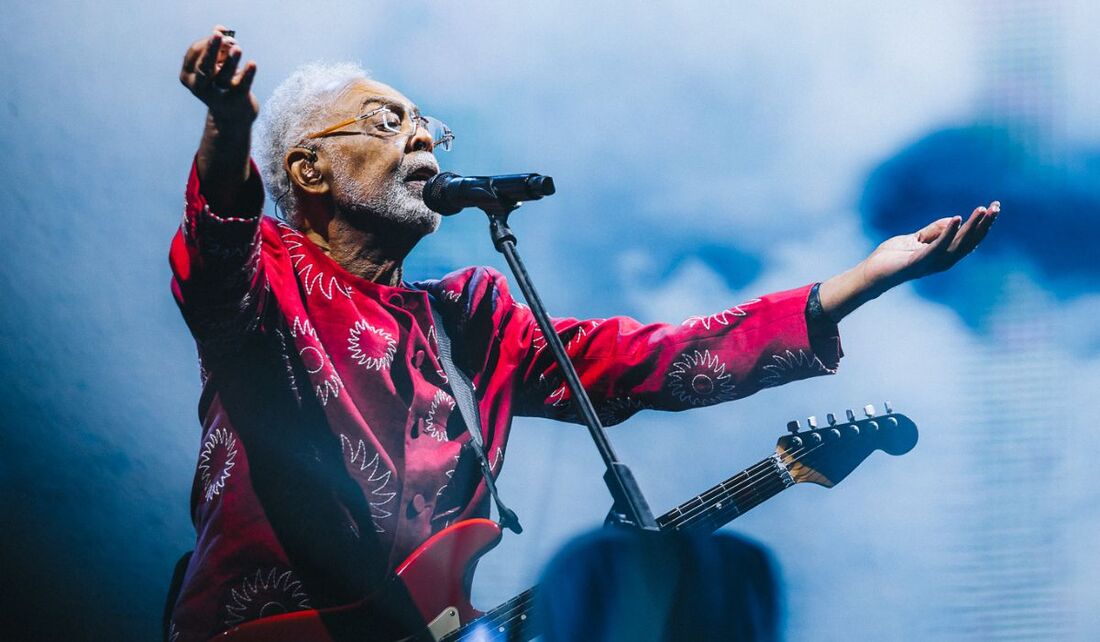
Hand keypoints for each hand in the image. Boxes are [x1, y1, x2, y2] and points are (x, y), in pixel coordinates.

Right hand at [179, 25, 257, 124]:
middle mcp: (200, 87)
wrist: (233, 115)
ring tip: (237, 48)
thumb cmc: (221, 82)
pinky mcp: (236, 101)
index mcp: (188, 76)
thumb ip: (217, 46)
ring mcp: (217, 96)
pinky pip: (242, 85)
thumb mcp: (215, 64)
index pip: (195, 52)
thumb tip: (220, 28)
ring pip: (223, 76)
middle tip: (218, 35)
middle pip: (204, 66)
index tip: (221, 33)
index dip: (208, 41)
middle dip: (211, 49)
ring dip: (230, 61)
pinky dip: (247, 74)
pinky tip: (253, 64)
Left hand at [818, 201, 998, 320]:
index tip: (994, 207)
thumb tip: (954, 219)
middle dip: (985, 224)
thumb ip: (934, 230)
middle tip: (997, 206)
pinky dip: (948, 232)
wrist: (871, 273)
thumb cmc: (892, 257)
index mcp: (944, 255)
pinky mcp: (918, 262)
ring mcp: (931, 263)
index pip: (969, 240)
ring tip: (983, 210)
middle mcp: (942, 261)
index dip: (983, 225)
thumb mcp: (915, 239)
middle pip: (970, 242)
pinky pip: (937, 246)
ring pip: (959, 244)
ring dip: (972, 226)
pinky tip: (957, 218)